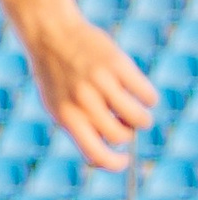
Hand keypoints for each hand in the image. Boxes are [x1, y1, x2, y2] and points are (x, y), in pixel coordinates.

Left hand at [25, 12, 156, 169]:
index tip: (123, 161)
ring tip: (134, 109)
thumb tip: (105, 160)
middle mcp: (82, 101)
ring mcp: (100, 82)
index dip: (114, 164)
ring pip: (138, 117)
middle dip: (127, 133)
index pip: (96, 153)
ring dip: (142, 118)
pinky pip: (147, 94)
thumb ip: (79, 130)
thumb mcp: (57, 105)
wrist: (51, 34)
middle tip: (123, 121)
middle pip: (121, 136)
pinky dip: (149, 98)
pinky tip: (138, 91)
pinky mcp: (118, 64)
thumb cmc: (57, 77)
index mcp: (66, 116)